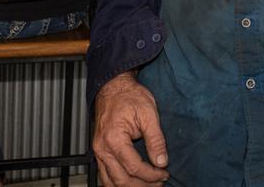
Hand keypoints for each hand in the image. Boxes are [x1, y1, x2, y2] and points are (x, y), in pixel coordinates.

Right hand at [92, 72, 168, 186]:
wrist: (113, 87)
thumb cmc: (129, 96)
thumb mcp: (148, 113)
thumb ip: (156, 139)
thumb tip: (162, 161)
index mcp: (114, 139)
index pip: (134, 167)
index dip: (152, 175)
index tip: (164, 173)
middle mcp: (102, 148)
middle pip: (122, 180)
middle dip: (143, 185)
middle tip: (159, 183)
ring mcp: (98, 151)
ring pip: (111, 181)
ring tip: (148, 184)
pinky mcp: (100, 151)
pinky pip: (105, 175)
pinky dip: (118, 182)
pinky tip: (132, 182)